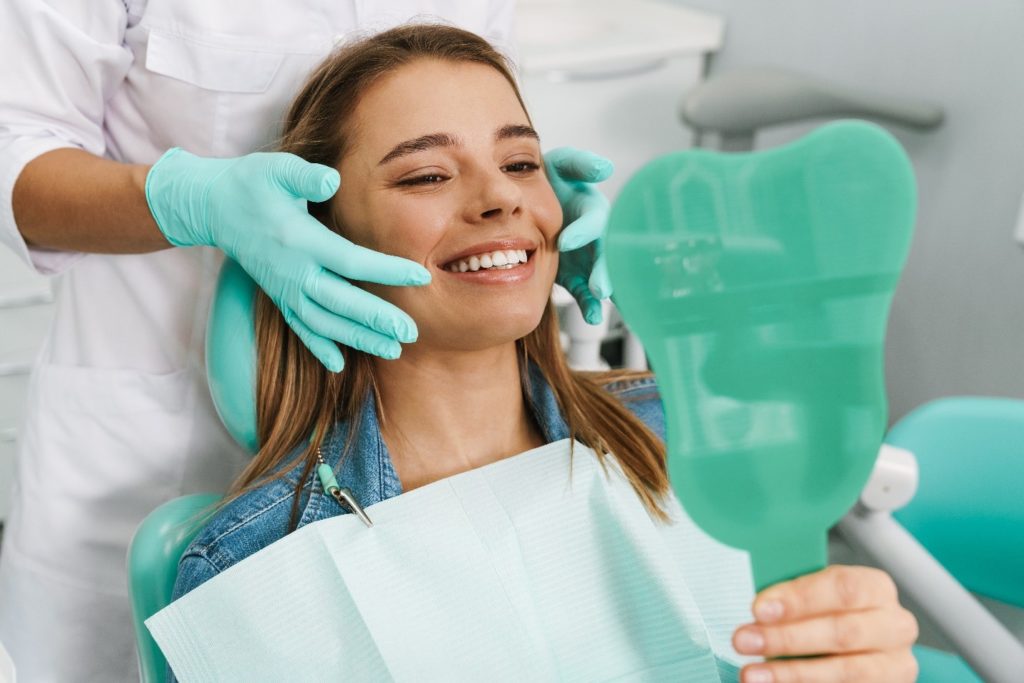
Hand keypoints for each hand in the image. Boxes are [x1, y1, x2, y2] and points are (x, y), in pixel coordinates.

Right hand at [146, 149, 429, 371]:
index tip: (420, 276)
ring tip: (393, 350)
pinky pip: (300, 327)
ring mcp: (284, 289)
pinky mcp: (278, 296)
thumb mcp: (277, 169)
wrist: (214, 206)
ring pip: (324, 322)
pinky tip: (340, 365)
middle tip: (411, 332)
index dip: (387, 270)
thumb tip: (331, 181)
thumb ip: (305, 177)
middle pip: (341, 301)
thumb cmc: (254, 182)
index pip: (350, 260)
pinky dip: (319, 347)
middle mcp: (293, 271)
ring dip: (358, 338)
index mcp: (300, 240)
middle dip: (376, 319)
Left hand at [545, 147, 613, 324]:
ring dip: (604, 288)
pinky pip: (587, 293)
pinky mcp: (579, 276)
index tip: (566, 241)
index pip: (594, 220)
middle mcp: (595, 236)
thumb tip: (605, 168)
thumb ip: (580, 164)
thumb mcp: (563, 166)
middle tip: (600, 286)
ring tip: (600, 301)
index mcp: (592, 211)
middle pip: (606, 253)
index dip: (582, 231)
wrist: (531, 207)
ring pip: (602, 275)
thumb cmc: (551, 183)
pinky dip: (591, 305)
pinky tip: (593, 317)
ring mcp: (588, 259)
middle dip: (604, 270)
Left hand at [732, 565, 918, 681]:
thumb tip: (757, 608)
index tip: (758, 609)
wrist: (859, 648)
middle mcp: (895, 626)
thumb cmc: (828, 613)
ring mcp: (895, 666)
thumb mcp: (816, 595)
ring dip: (792, 674)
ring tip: (751, 674)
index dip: (799, 599)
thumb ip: (794, 597)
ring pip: (845, 672)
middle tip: (742, 640)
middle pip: (842, 632)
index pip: (842, 587)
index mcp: (876, 588)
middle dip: (787, 638)